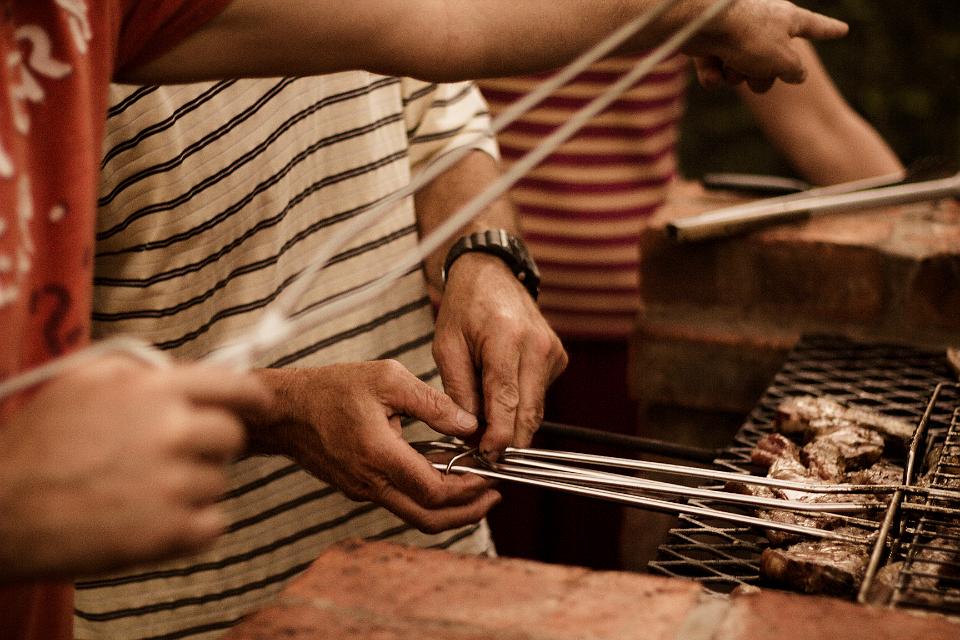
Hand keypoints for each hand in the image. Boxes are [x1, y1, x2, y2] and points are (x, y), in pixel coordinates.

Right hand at [0, 357, 270, 580]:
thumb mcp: (84, 381)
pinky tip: (150, 519)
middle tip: (172, 457)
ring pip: (218, 482)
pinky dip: (190, 527)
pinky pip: (213, 525)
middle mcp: (172, 432)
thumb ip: (141, 371)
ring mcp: (174, 485)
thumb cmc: (37, 445)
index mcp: (155, 391)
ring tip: (140, 491)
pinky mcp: (170, 533)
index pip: (237, 387)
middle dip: (210, 446)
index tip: (259, 407)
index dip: (253, 399)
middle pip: (233, 437)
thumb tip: (179, 374)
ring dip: (191, 488)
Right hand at [253, 361, 500, 533]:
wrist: (284, 410)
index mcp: (379, 455)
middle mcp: (370, 482)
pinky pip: (400, 502)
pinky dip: (427, 497)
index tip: (491, 474)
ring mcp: (363, 490)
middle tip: (495, 496)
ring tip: (478, 490)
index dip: (469, 489)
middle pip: (429, 519)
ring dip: (450, 509)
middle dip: (468, 513)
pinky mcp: (359, 488)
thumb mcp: (387, 379)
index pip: (434, 491)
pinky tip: (444, 475)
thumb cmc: (331, 389)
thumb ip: (432, 402)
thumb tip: (469, 425)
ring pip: (415, 516)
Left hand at [434, 253, 566, 459]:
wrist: (492, 275)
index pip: (507, 399)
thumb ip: (459, 390)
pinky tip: (499, 395)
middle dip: (507, 439)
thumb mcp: (446, 346)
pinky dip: (519, 404)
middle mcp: (538, 345)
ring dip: (512, 423)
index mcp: (507, 338)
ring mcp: (553, 351)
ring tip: (483, 425)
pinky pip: (538, 395)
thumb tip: (469, 431)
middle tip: (483, 453)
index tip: (486, 455)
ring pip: (535, 408)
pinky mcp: (558, 358)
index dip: (498, 434)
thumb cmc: (465, 307)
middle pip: (529, 412)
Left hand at [682, 0, 847, 91]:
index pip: (815, 26)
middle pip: (771, 65)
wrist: (701, 24)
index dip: (829, 30)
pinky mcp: (708, 44)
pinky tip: (711, 68)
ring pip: (741, 72)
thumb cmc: (749, 37)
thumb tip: (794, 74)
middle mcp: (762, 23)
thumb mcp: (783, 60)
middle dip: (762, 76)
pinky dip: (713, 75)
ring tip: (731, 62)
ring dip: (736, 75)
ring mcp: (734, 34)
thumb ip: (794, 70)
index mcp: (787, 19)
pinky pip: (716, 74)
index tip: (842, 29)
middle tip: (756, 68)